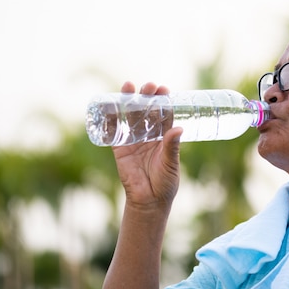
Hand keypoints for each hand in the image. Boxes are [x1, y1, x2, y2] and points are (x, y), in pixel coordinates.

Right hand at [112, 82, 182, 210]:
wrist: (148, 202)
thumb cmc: (165, 183)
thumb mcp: (171, 164)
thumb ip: (172, 147)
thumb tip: (179, 128)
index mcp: (164, 137)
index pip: (164, 114)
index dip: (163, 101)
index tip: (163, 89)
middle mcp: (149, 136)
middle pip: (146, 112)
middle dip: (147, 97)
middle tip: (149, 86)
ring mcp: (134, 141)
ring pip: (130, 117)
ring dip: (129, 102)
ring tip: (129, 87)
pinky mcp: (120, 149)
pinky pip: (114, 132)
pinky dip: (111, 119)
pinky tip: (109, 105)